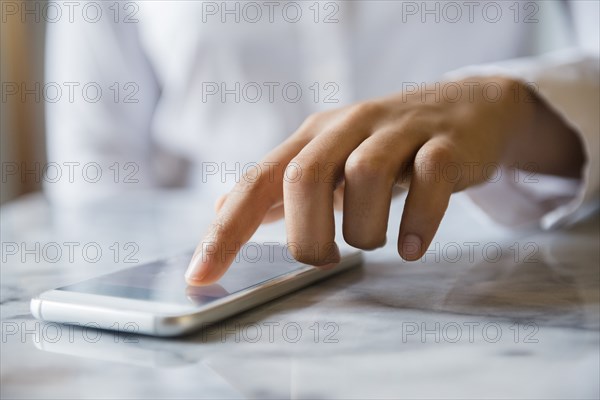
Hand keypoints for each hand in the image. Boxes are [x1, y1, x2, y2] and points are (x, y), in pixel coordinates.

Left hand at [185, 76, 582, 284]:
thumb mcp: (328, 157)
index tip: (200, 276)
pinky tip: (411, 247)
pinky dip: (418, 222)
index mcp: (313, 137)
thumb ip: (279, 186)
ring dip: (364, 229)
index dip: (225, 231)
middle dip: (307, 235)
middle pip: (305, 176)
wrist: (466, 108)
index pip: (257, 181)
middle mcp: (348, 127)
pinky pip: (430, 179)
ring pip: (366, 175)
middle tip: (326, 259)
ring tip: (376, 243)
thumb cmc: (387, 144)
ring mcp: (399, 132)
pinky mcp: (446, 143)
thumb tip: (223, 209)